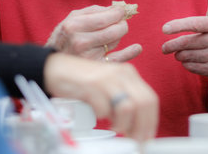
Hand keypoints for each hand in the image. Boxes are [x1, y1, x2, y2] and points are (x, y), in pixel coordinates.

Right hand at [43, 52, 158, 140]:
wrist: (55, 68)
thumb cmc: (82, 81)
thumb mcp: (109, 87)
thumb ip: (123, 100)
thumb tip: (135, 125)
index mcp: (129, 74)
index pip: (150, 99)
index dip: (151, 121)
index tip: (146, 136)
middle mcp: (121, 73)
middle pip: (143, 103)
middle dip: (140, 127)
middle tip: (133, 139)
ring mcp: (107, 78)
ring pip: (128, 107)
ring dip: (123, 124)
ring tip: (115, 127)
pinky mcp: (91, 85)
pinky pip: (104, 108)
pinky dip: (102, 117)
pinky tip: (97, 116)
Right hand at [46, 4, 141, 61]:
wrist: (52, 61)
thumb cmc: (65, 36)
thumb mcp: (73, 18)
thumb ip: (94, 11)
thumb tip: (118, 9)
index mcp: (74, 26)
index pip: (106, 18)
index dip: (118, 13)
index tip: (121, 12)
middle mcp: (80, 42)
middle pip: (115, 30)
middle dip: (121, 25)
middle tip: (120, 23)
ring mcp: (88, 57)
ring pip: (116, 42)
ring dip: (117, 37)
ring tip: (107, 36)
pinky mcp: (95, 67)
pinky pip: (118, 59)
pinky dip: (130, 53)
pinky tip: (136, 47)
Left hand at [161, 0, 207, 77]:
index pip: (194, 24)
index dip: (178, 26)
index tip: (164, 29)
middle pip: (187, 43)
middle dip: (172, 45)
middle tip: (164, 47)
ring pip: (187, 56)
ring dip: (179, 55)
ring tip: (179, 52)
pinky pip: (191, 67)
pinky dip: (186, 64)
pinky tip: (189, 60)